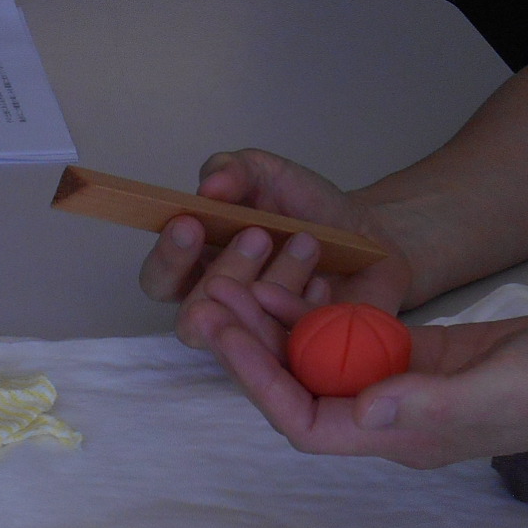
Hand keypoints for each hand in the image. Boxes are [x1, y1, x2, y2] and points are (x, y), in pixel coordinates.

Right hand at [138, 149, 414, 349]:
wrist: (368, 230)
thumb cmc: (304, 206)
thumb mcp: (267, 172)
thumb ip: (234, 169)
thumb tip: (209, 185)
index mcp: (198, 268)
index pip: (160, 280)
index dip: (169, 258)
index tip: (191, 223)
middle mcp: (222, 310)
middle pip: (194, 318)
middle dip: (224, 274)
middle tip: (259, 235)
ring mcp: (262, 339)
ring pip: (247, 334)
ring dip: (274, 283)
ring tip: (307, 244)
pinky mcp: (305, 357)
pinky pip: (298, 346)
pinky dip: (309, 305)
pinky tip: (325, 280)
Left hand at [200, 277, 527, 466]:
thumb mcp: (503, 387)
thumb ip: (434, 402)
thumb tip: (367, 406)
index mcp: (404, 434)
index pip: (308, 421)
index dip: (261, 382)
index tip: (229, 336)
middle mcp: (392, 416)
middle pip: (301, 389)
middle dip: (253, 348)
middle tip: (211, 298)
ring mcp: (402, 387)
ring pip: (319, 362)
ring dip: (276, 326)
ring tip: (235, 281)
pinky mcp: (415, 358)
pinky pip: (351, 340)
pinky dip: (319, 313)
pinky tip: (292, 280)